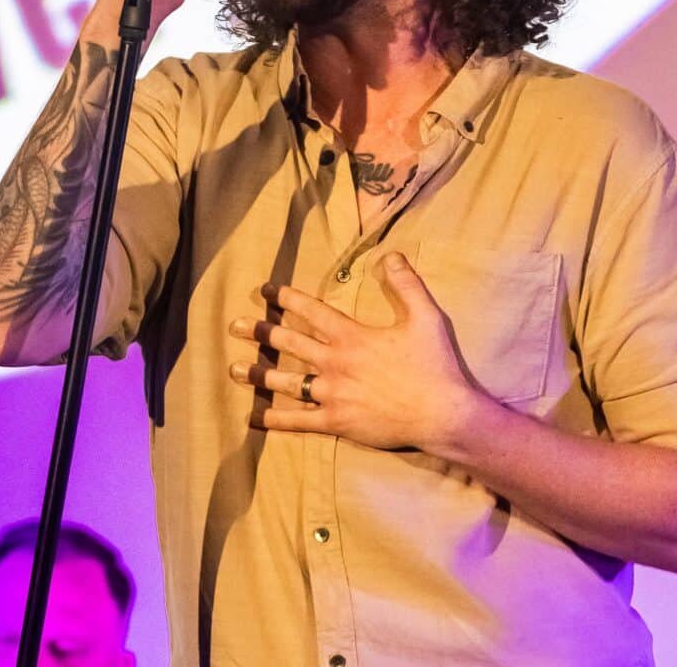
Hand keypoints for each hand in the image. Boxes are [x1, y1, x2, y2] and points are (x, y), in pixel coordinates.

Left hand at [228, 252, 483, 453]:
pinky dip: (276, 420)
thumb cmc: (434, 365)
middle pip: (289, 342)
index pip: (310, 311)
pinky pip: (299, 421)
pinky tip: (256, 417)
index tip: (265, 290)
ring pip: (286, 381)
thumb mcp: (425, 316)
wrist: (443, 415)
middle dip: (261, 331)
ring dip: (259, 373)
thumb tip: (390, 255)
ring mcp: (332, 394)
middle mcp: (335, 362)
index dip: (286, 297)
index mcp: (351, 336)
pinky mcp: (337, 422)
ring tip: (233, 369)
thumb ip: (405, 284)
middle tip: (234, 325)